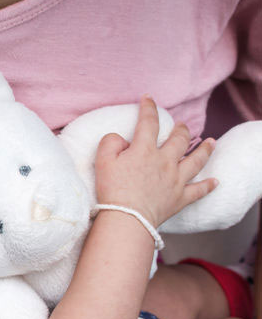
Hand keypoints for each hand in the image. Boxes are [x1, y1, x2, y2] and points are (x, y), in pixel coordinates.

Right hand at [94, 95, 217, 228]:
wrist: (127, 218)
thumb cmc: (113, 191)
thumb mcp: (102, 162)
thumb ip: (110, 143)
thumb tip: (121, 139)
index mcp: (145, 150)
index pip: (149, 122)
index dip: (149, 108)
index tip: (148, 99)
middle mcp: (165, 161)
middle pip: (179, 139)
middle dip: (181, 129)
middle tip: (181, 125)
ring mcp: (176, 180)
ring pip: (196, 161)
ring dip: (204, 150)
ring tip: (210, 143)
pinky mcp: (180, 198)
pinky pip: (198, 190)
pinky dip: (207, 186)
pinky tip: (215, 182)